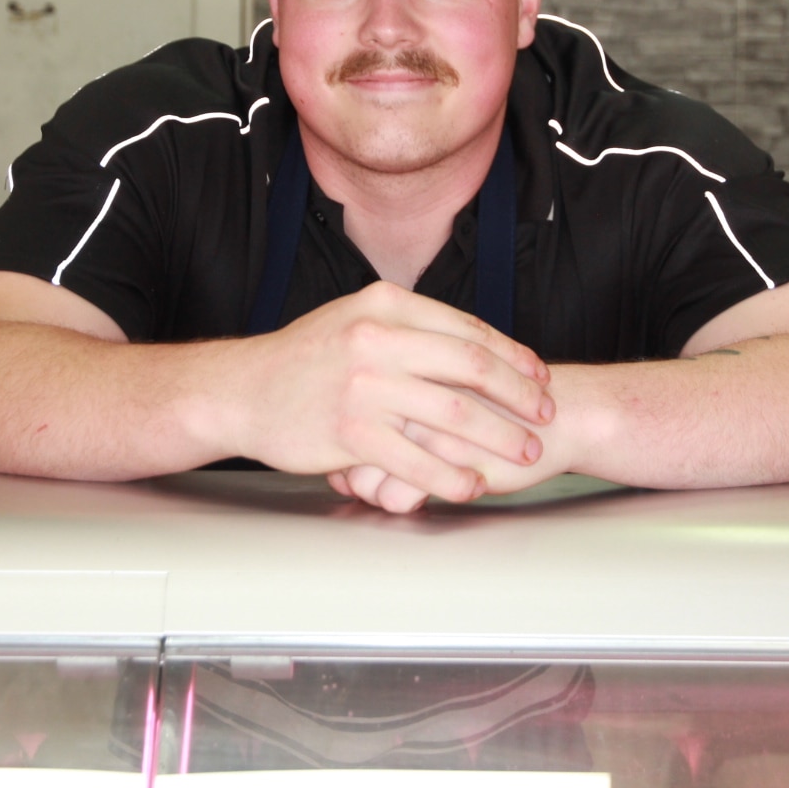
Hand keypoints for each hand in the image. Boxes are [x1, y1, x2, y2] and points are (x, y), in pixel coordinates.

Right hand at [238, 282, 552, 505]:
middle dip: (519, 395)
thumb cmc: (303, 359)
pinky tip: (472, 484)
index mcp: (385, 305)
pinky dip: (451, 475)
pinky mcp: (350, 432)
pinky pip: (416, 460)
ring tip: (523, 453)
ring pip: (453, 415)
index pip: (467, 329)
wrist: (242, 390)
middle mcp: (377, 338)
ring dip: (498, 437)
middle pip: (471, 367)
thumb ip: (408, 327)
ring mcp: (364, 386)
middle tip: (545, 414)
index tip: (538, 376)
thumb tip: (467, 343)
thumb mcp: (355, 319)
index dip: (512, 356)